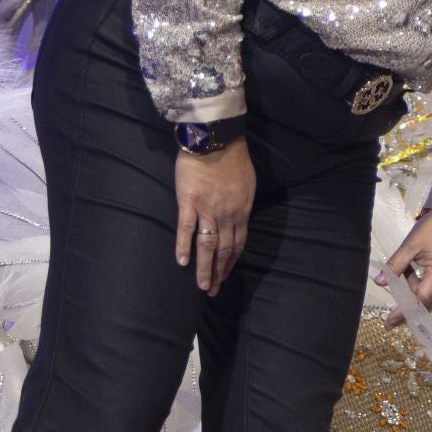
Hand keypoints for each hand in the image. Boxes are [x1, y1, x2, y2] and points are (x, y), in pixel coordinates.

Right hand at [175, 139, 255, 294]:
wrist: (216, 141)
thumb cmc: (234, 160)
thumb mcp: (248, 185)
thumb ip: (242, 204)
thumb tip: (239, 218)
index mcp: (242, 211)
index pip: (238, 243)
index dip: (231, 262)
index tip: (226, 276)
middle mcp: (228, 215)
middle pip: (224, 250)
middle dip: (219, 272)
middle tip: (213, 291)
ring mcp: (207, 209)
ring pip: (207, 245)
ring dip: (205, 268)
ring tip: (202, 286)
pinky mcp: (189, 202)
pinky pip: (186, 229)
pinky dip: (184, 246)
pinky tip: (182, 262)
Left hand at [376, 210, 431, 327]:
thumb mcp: (411, 244)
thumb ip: (395, 264)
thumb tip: (380, 282)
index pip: (420, 300)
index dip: (404, 312)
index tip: (389, 322)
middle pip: (428, 304)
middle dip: (409, 313)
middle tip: (390, 322)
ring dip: (415, 298)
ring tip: (398, 286)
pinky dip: (423, 288)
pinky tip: (411, 276)